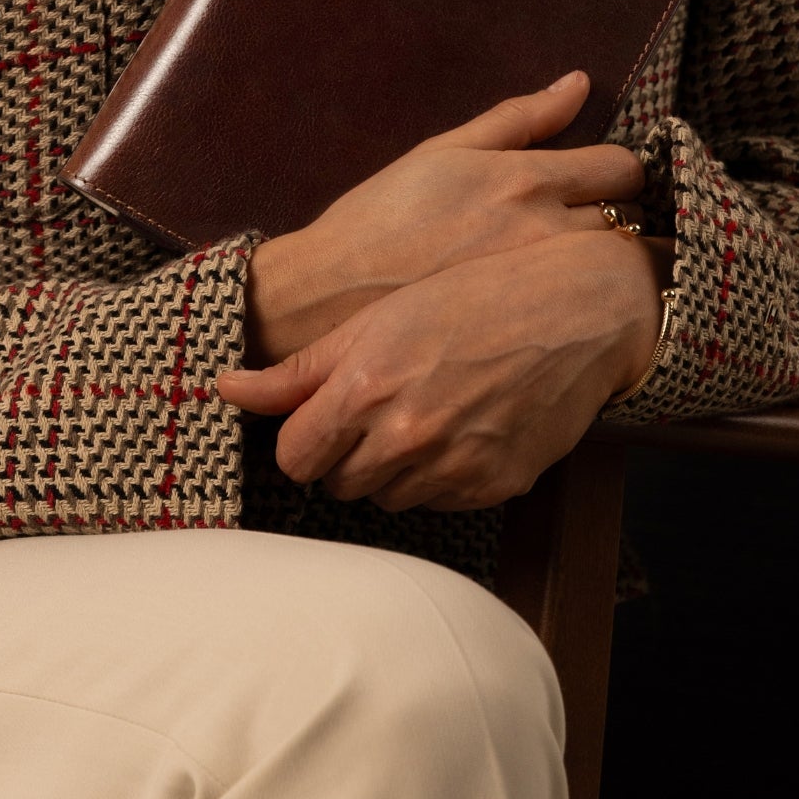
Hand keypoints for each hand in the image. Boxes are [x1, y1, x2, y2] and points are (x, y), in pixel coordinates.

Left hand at [218, 228, 670, 511]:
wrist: (575, 310)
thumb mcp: (374, 320)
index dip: (303, 438)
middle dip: (347, 452)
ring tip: (423, 411)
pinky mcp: (494, 487)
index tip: (321, 418)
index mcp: (363, 390)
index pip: (294, 457)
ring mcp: (452, 467)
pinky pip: (439, 501)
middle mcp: (404, 437)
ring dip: (392, 468)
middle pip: (338, 483)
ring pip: (388, 497)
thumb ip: (297, 370)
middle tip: (379, 407)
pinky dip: (440, 476)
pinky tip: (461, 427)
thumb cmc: (469, 297)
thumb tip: (223, 389)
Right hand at [241, 69, 645, 364]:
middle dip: (621, 214)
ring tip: (572, 262)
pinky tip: (555, 302)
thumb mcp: (444, 150)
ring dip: (605, 259)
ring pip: (612, 267)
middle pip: (630, 219)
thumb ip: (518, 117)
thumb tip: (578, 83)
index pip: (622, 167)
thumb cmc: (379, 218)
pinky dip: (581, 299)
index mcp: (525, 180)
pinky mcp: (530, 332)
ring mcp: (542, 288)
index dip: (621, 169)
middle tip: (591, 220)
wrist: (332, 298)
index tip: (603, 176)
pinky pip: (584, 310)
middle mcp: (546, 233)